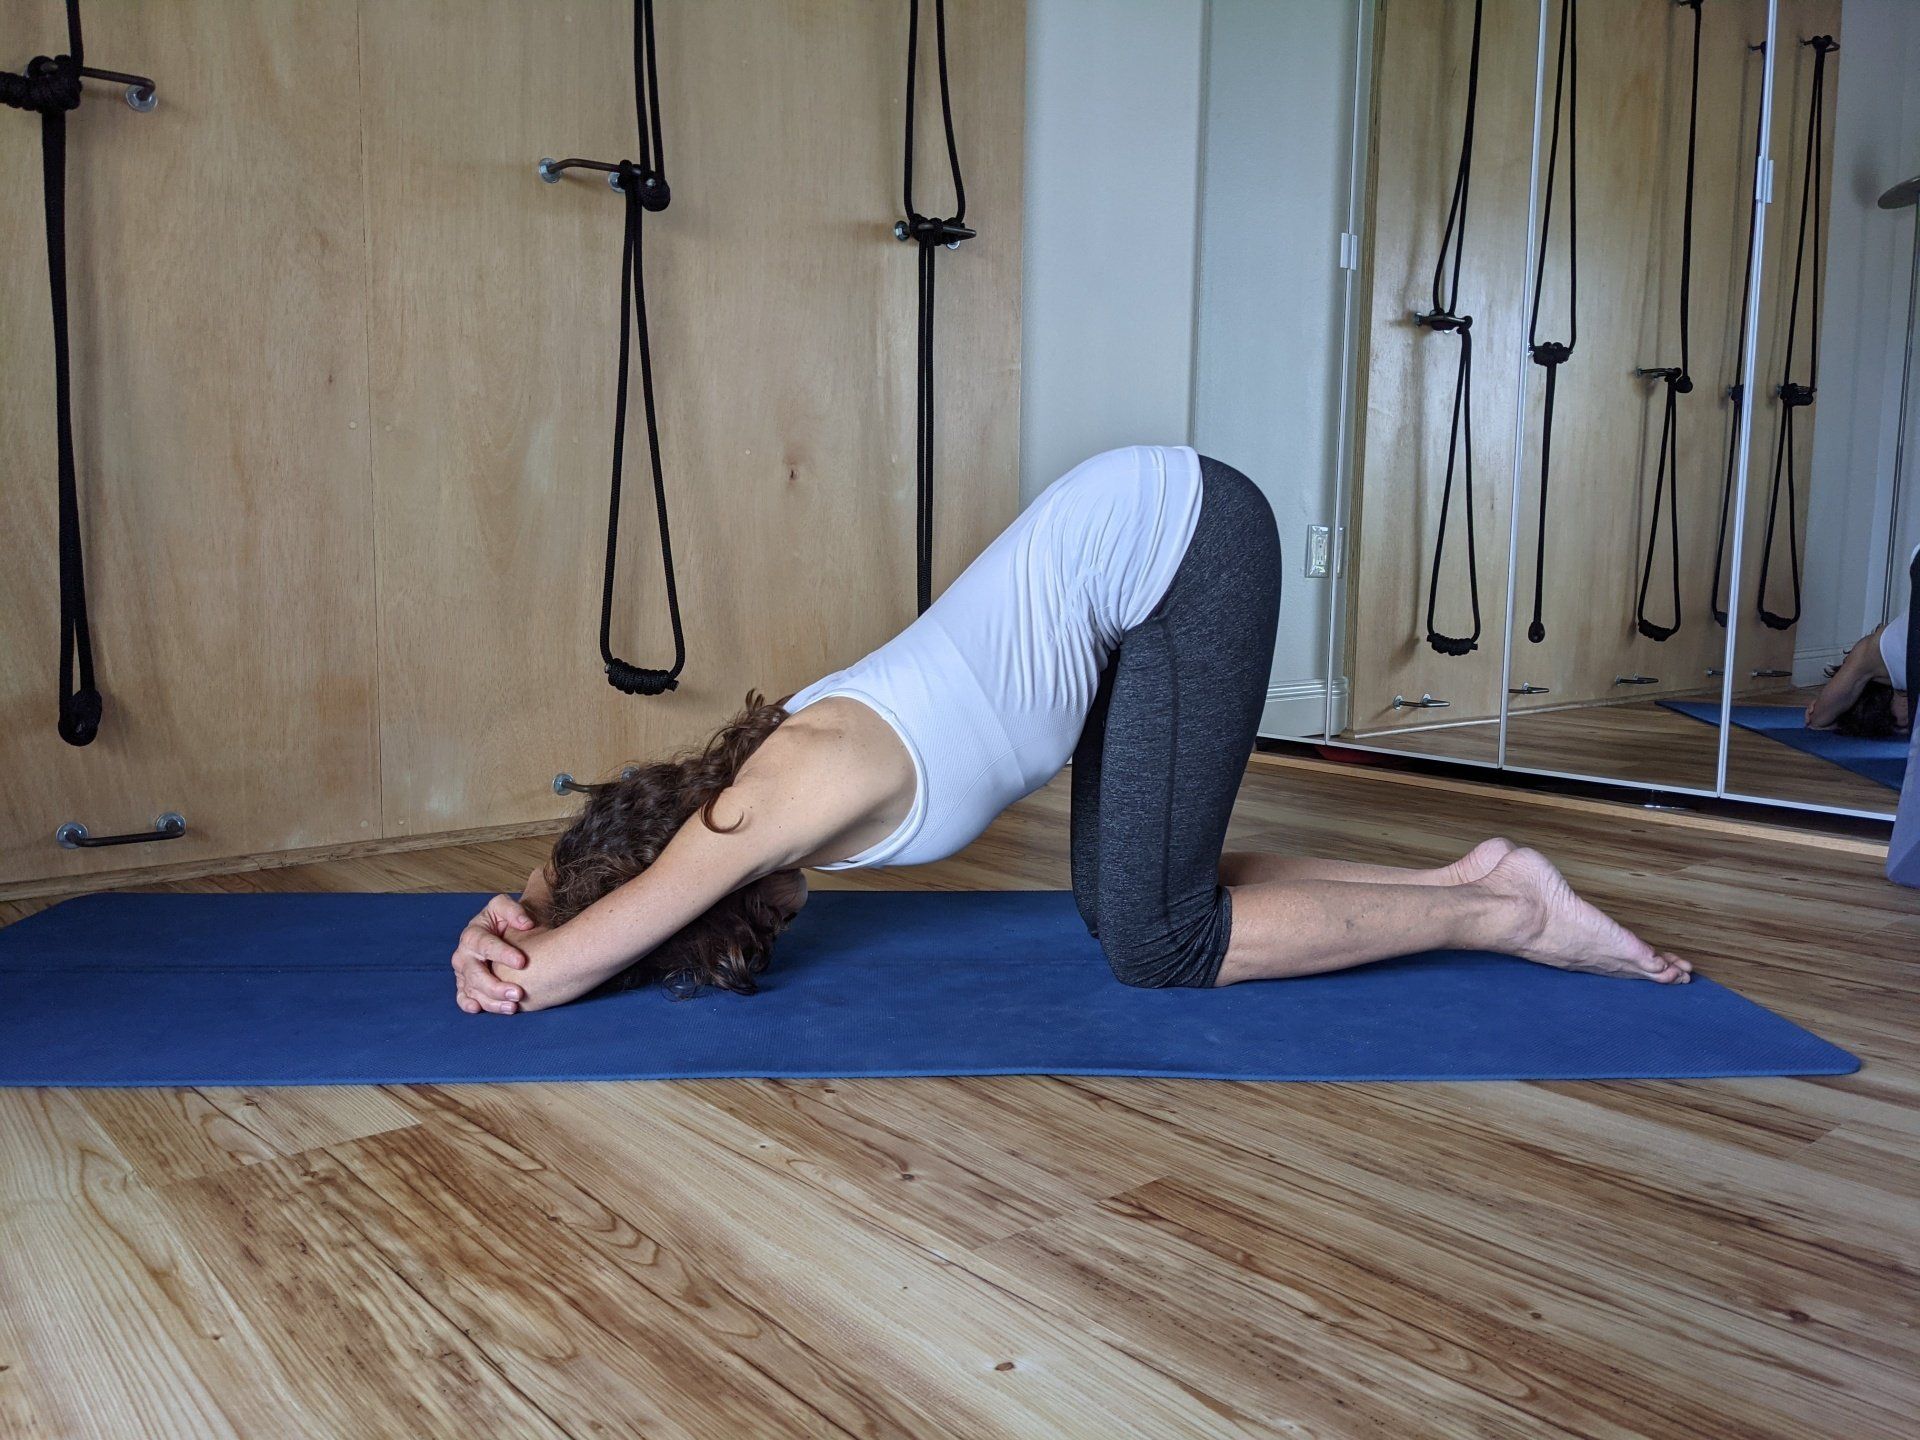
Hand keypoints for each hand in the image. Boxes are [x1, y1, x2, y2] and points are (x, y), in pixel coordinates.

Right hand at [452, 893, 537, 1014]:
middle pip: (476, 973)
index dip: (503, 954)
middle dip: (496, 986)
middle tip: (518, 993)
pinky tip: (478, 1009)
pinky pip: (462, 997)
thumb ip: (514, 911)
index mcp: (473, 934)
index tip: (522, 962)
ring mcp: (463, 972)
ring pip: (472, 989)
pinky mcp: (465, 985)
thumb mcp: (505, 907)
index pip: (486, 945)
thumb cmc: (504, 919)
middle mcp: (464, 955)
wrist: (500, 931)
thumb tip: (526, 924)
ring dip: (491, 1001)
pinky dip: (467, 1004)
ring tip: (512, 1007)